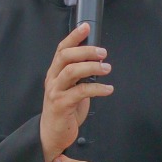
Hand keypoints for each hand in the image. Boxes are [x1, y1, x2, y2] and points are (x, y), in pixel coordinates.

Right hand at [40, 24, 113, 161]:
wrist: (52, 134)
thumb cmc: (65, 109)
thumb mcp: (72, 87)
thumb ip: (80, 73)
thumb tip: (97, 57)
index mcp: (55, 72)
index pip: (62, 49)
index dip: (73, 36)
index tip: (86, 27)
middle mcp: (52, 79)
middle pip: (65, 56)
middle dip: (86, 51)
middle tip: (103, 53)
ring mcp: (55, 92)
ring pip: (71, 71)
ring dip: (92, 67)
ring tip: (107, 68)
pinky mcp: (61, 105)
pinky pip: (80, 92)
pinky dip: (97, 88)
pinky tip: (108, 89)